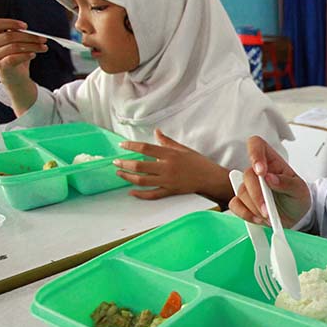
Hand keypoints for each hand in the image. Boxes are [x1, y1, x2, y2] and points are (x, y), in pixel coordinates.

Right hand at [0, 18, 46, 85]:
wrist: (13, 74)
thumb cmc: (13, 53)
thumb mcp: (13, 40)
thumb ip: (17, 33)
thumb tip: (28, 31)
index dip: (10, 23)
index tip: (25, 26)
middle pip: (9, 36)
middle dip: (29, 37)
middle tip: (43, 39)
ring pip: (15, 47)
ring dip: (33, 46)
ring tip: (43, 47)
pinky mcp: (1, 66)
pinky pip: (15, 58)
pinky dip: (26, 55)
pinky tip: (34, 54)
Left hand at [115, 129, 230, 200]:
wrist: (210, 178)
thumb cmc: (198, 162)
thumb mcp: (183, 148)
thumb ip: (167, 141)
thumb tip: (156, 132)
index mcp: (170, 154)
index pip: (145, 148)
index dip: (131, 146)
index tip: (122, 145)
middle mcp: (167, 167)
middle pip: (140, 166)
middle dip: (124, 164)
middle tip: (116, 162)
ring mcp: (168, 181)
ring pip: (143, 181)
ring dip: (128, 178)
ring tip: (119, 174)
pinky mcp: (170, 191)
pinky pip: (153, 194)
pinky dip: (140, 195)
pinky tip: (131, 192)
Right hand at [229, 135, 310, 226]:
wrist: (295, 217)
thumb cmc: (297, 198)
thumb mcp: (300, 190)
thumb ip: (287, 183)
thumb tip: (270, 178)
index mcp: (272, 161)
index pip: (256, 145)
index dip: (255, 154)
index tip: (261, 172)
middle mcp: (257, 172)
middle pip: (247, 174)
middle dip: (257, 194)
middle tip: (268, 209)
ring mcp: (248, 186)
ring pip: (241, 192)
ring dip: (254, 207)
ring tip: (269, 215)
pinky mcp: (242, 201)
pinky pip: (235, 205)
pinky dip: (246, 214)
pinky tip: (259, 219)